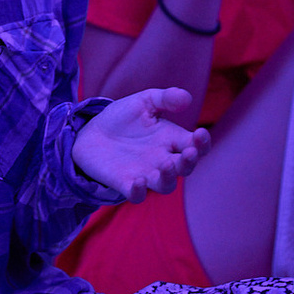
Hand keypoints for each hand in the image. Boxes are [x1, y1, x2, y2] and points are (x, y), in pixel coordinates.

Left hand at [72, 87, 211, 201]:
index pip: (195, 145)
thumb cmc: (123, 117)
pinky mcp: (126, 184)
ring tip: (165, 165)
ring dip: (169, 178)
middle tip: (189, 152)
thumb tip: (188, 98)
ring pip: (166, 185)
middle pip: (185, 167)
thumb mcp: (144, 102)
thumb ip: (166, 98)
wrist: (91, 132)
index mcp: (171, 139)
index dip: (202, 142)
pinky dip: (139, 192)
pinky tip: (138, 181)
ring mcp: (146, 173)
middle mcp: (163, 160)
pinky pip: (137, 195)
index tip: (200, 133)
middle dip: (189, 161)